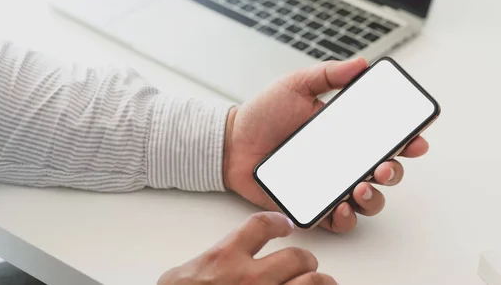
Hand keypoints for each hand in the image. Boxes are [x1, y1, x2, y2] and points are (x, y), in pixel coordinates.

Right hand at [158, 212, 335, 284]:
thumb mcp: (179, 277)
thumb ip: (207, 261)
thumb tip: (216, 260)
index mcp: (225, 258)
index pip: (262, 225)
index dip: (278, 222)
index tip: (285, 225)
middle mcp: (250, 278)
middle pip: (298, 256)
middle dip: (305, 260)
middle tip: (305, 264)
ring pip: (312, 282)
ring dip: (320, 282)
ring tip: (321, 282)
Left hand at [223, 58, 429, 232]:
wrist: (231, 143)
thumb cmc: (262, 114)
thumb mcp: (296, 86)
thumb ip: (328, 75)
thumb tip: (361, 64)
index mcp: (345, 134)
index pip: (384, 139)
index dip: (407, 141)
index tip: (417, 139)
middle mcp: (342, 162)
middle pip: (384, 173)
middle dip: (393, 173)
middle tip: (383, 166)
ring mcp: (329, 185)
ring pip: (368, 200)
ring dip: (374, 198)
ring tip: (361, 187)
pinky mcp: (312, 205)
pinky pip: (338, 219)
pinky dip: (346, 218)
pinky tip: (342, 207)